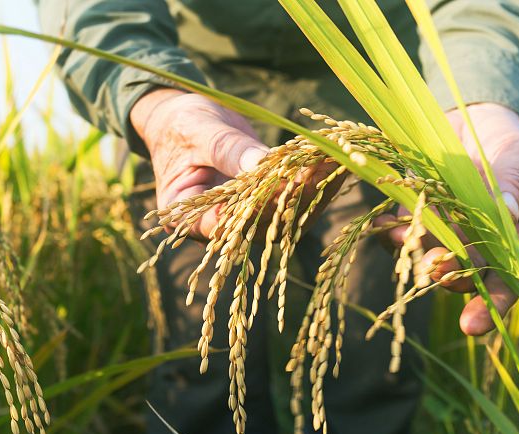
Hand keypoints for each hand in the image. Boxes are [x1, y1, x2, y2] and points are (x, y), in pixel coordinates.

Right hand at [131, 88, 341, 239]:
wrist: (185, 121)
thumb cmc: (181, 125)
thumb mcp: (198, 132)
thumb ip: (227, 150)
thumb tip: (261, 165)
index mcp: (188, 217)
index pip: (223, 225)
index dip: (254, 209)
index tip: (282, 184)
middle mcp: (219, 227)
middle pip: (261, 223)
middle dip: (294, 194)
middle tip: (321, 167)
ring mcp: (246, 218)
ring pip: (284, 216)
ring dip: (313, 189)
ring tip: (337, 159)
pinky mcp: (266, 204)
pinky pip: (293, 199)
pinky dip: (314, 179)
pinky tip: (334, 158)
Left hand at [380, 103, 518, 335]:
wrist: (470, 114)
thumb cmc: (504, 138)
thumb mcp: (517, 154)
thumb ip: (511, 182)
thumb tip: (505, 211)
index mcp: (515, 235)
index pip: (509, 277)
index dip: (492, 303)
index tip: (471, 325)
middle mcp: (479, 241)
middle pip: (466, 273)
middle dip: (449, 277)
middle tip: (434, 270)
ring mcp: (445, 229)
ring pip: (430, 256)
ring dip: (416, 256)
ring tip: (404, 244)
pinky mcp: (416, 213)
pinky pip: (402, 233)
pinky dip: (393, 234)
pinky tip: (387, 228)